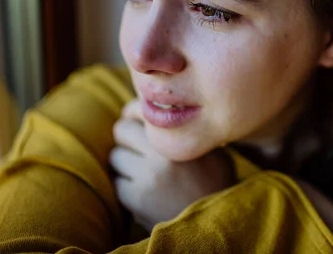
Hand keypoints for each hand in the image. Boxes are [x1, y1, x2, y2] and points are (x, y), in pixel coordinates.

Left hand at [109, 100, 234, 231]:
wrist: (215, 224)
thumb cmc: (216, 183)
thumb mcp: (213, 150)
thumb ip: (189, 131)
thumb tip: (167, 110)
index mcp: (181, 136)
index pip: (142, 108)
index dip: (135, 111)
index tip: (135, 117)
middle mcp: (162, 154)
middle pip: (122, 129)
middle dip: (127, 136)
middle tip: (137, 145)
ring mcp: (147, 177)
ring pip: (116, 156)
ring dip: (125, 162)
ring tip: (143, 170)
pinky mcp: (136, 200)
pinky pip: (118, 183)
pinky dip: (127, 186)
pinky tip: (144, 191)